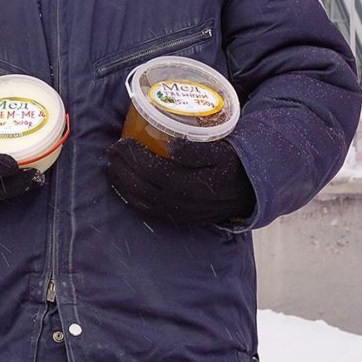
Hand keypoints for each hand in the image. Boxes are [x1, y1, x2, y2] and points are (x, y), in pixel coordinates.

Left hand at [105, 137, 254, 223]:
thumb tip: (171, 144)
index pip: (151, 171)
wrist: (250, 191)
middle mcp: (181, 203)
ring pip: (141, 202)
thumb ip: (196, 150)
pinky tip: (124, 188)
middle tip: (111, 152)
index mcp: (190, 184)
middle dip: (122, 169)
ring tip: (111, 168)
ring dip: (122, 184)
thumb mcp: (222, 151)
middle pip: (141, 187)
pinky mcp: (178, 219)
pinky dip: (131, 199)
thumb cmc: (232, 164)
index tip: (121, 142)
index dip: (132, 157)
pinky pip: (148, 211)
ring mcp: (178, 213)